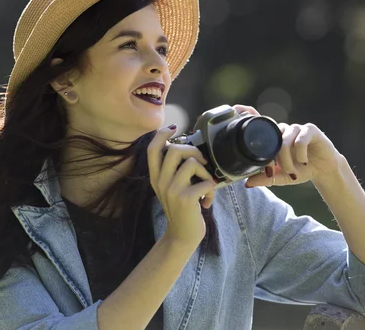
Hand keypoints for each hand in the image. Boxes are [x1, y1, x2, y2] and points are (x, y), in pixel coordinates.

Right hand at [148, 125, 219, 247]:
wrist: (182, 236)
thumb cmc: (181, 208)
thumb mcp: (171, 188)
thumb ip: (174, 170)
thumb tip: (189, 150)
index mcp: (155, 176)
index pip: (153, 149)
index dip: (161, 134)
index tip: (173, 127)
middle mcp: (160, 181)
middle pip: (175, 149)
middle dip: (193, 151)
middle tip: (202, 162)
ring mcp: (172, 190)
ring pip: (192, 163)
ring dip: (206, 173)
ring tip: (206, 186)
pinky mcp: (186, 199)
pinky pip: (206, 182)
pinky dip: (212, 191)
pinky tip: (207, 201)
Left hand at [231, 105, 343, 187]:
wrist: (323, 170)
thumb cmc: (300, 170)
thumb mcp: (280, 177)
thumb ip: (265, 179)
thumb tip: (247, 184)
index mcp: (272, 137)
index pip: (259, 122)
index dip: (249, 113)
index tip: (236, 108)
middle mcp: (282, 130)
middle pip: (270, 139)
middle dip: (270, 158)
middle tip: (274, 171)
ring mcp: (296, 128)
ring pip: (284, 141)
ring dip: (286, 159)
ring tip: (292, 170)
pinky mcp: (310, 130)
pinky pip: (300, 139)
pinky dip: (300, 153)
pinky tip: (304, 161)